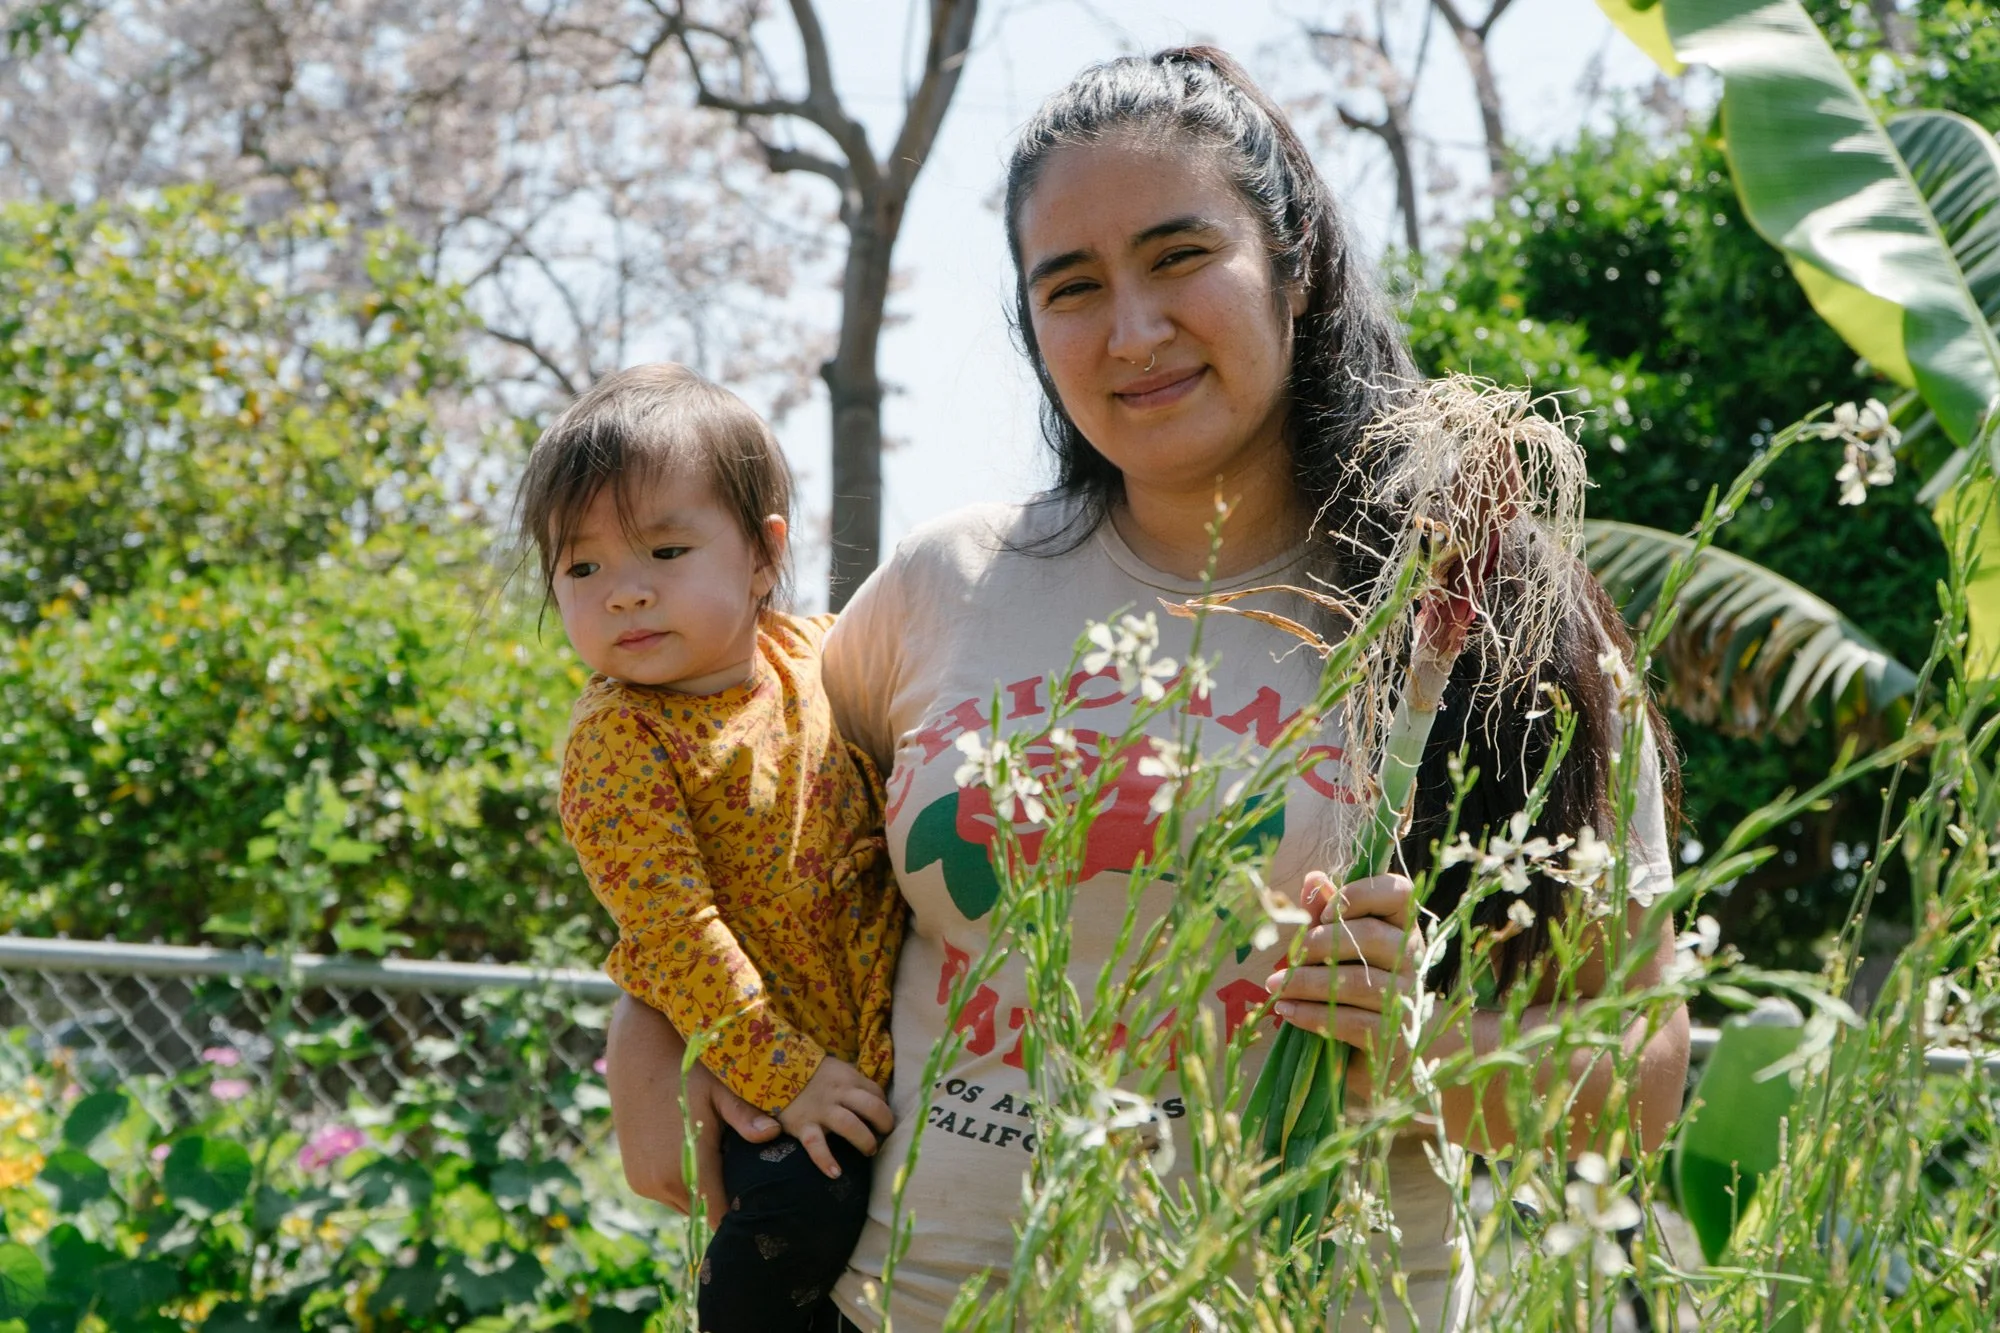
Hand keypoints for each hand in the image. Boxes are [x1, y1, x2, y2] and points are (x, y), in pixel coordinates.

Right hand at [604, 995, 780, 1220]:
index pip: (720, 1215)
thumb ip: (745, 1117)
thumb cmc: (687, 1070)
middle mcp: (661, 1185)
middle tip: (742, 1170)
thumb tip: (774, 1133)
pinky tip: (694, 1153)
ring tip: (717, 1157)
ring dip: (702, 1190)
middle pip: (704, 1211)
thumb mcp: (720, 1091)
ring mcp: (644, 1184)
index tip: (760, 1199)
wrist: (637, 1056)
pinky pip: (667, 1193)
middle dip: (724, 1197)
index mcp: (686, 1168)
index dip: (741, 1210)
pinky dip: (682, 1182)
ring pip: (685, 1203)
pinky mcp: (635, 1179)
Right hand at [777, 1056, 894, 1178]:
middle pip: (872, 1107)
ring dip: (864, 1140)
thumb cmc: (811, 1074)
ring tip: (870, 1151)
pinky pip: (816, 1145)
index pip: (877, 1093)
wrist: (773, 1068)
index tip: (880, 1119)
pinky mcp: (803, 1125)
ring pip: (850, 1125)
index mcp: (849, 1078)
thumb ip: (854, 1083)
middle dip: (884, 1123)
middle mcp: (839, 1093)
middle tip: (884, 1135)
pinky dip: (826, 1161)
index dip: (883, 1107)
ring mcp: (821, 1110)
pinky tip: (836, 1173)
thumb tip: (876, 1100)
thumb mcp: (836, 1069)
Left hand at [1264, 871, 1423, 1055]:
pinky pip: (1350, 1021)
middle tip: (1289, 957)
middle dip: (1319, 944)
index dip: (1358, 895)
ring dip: (1307, 982)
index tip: (1322, 915)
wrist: (1383, 1040)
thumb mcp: (1341, 941)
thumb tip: (1313, 878)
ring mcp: (1406, 997)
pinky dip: (1312, 1014)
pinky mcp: (1393, 1034)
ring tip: (1275, 985)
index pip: (1398, 891)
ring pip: (1356, 982)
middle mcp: (1411, 957)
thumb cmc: (1354, 976)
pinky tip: (1287, 1010)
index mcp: (1401, 924)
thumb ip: (1327, 911)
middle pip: (1370, 936)